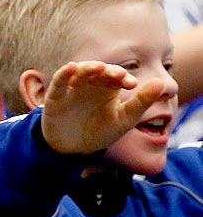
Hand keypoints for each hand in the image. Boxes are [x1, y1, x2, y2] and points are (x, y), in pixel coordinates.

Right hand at [39, 60, 165, 155]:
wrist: (75, 149)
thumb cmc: (101, 132)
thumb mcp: (124, 120)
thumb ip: (142, 102)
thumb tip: (161, 82)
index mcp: (108, 88)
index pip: (116, 76)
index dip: (123, 77)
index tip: (131, 85)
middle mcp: (90, 85)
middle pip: (98, 71)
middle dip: (107, 71)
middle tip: (117, 75)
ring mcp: (73, 89)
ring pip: (80, 72)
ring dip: (87, 67)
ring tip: (97, 67)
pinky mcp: (56, 96)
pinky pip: (59, 81)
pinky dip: (64, 73)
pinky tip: (71, 68)